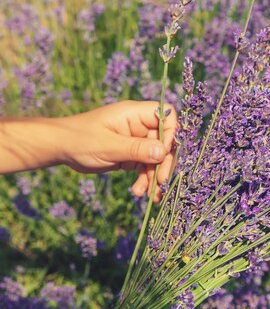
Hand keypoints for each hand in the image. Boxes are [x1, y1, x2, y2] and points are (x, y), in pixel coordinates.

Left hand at [62, 101, 177, 201]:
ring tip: (150, 194)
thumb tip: (163, 152)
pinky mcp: (130, 155)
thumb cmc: (81, 139)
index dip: (171, 133)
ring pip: (155, 158)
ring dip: (154, 176)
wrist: (60, 148)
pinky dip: (144, 180)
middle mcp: (138, 126)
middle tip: (161, 182)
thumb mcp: (109, 146)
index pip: (166, 116)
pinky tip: (138, 191)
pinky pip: (144, 167)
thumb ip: (136, 149)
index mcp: (134, 114)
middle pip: (164, 142)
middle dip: (163, 163)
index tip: (165, 152)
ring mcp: (135, 141)